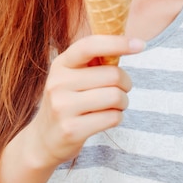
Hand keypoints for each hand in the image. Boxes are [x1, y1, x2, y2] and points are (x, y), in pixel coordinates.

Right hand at [27, 35, 144, 167]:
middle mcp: (58, 82)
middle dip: (126, 83)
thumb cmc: (68, 100)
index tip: (140, 44)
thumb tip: (130, 43)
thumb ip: (95, 61)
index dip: (117, 43)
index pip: (90, 46)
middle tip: (121, 89)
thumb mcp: (72, 76)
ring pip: (115, 96)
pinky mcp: (71, 130)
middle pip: (112, 74)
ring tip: (114, 105)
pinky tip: (106, 118)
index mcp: (61, 63)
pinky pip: (113, 118)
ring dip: (123, 102)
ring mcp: (62, 107)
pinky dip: (117, 117)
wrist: (43, 139)